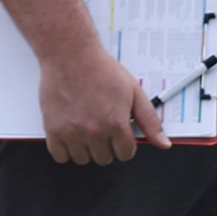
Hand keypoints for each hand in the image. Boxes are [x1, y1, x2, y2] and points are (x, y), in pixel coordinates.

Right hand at [38, 46, 167, 164]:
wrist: (71, 56)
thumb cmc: (101, 70)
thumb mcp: (135, 92)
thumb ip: (150, 121)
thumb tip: (163, 143)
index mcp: (116, 123)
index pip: (125, 154)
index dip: (125, 144)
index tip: (119, 135)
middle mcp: (94, 131)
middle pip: (104, 159)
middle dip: (106, 146)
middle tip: (101, 127)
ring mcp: (72, 132)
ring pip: (83, 159)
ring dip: (86, 148)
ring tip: (86, 128)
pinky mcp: (53, 130)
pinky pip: (60, 156)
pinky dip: (65, 149)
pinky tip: (71, 134)